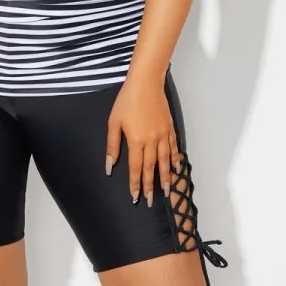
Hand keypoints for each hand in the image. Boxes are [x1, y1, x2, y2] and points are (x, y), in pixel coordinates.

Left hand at [106, 74, 182, 205]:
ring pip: (166, 161)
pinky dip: (175, 159)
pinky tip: (176, 167)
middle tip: (150, 201)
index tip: (135, 197)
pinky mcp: (169, 127)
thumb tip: (109, 165)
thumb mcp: (114, 122)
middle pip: (152, 168)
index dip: (135, 183)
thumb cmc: (127, 100)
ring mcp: (163, 134)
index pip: (136, 168)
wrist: (145, 83)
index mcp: (136, 140)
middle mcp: (152, 141)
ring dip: (166, 177)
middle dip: (150, 186)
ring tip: (167, 191)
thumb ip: (112, 145)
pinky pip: (173, 147)